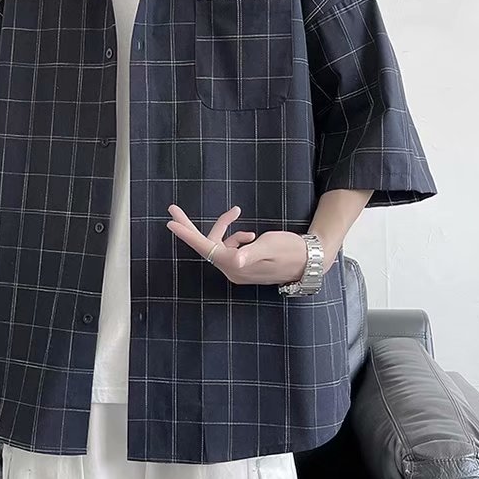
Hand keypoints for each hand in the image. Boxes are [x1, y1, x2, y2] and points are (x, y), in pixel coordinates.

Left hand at [166, 204, 309, 285]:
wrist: (307, 261)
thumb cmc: (290, 249)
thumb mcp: (271, 245)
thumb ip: (251, 251)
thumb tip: (236, 258)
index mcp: (236, 264)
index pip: (205, 247)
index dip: (187, 234)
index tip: (170, 222)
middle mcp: (232, 269)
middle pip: (205, 246)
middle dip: (190, 227)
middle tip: (173, 209)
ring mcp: (236, 269)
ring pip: (219, 244)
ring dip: (225, 228)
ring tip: (236, 212)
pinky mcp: (242, 266)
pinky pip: (229, 248)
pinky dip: (235, 237)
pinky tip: (250, 235)